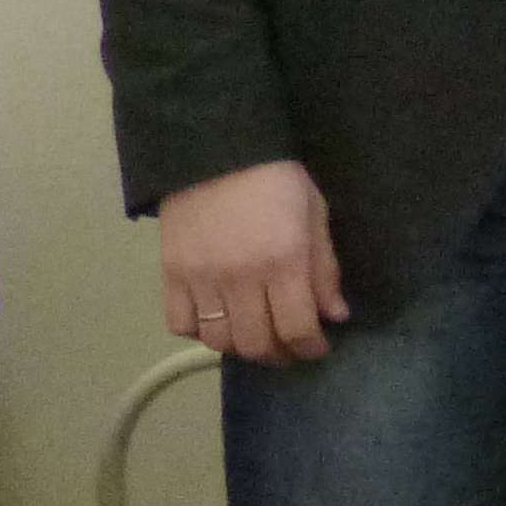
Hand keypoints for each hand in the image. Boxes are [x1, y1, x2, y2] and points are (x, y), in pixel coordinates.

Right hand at [156, 159, 347, 362]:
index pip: (297, 328)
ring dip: (241, 349)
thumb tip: (335, 316)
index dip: (310, 347)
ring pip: (219, 341)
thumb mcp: (315, 215)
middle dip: (279, 355)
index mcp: (284, 261)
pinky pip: (180, 324)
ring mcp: (201, 278)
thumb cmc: (277, 179)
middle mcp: (241, 277)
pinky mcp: (171, 274)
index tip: (317, 348)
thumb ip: (324, 269)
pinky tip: (217, 322)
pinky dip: (199, 333)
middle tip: (289, 350)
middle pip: (256, 342)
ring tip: (256, 339)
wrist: (217, 150)